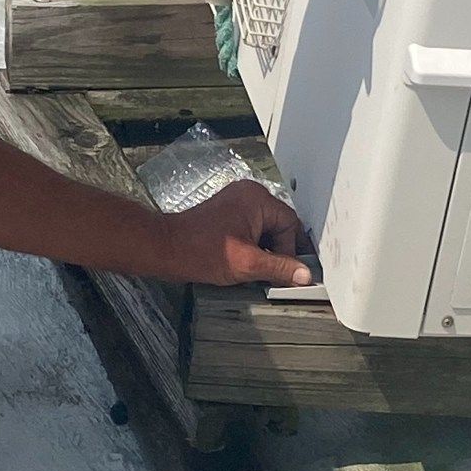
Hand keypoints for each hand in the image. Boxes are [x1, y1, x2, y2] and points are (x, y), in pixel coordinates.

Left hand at [160, 180, 311, 287]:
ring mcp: (237, 203)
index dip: (292, 251)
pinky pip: (251, 230)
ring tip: (257, 271)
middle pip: (279, 227)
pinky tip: (246, 264)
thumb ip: (280, 268)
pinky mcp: (227, 215)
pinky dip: (253, 248)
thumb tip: (304, 275)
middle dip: (278, 252)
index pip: (291, 224)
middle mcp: (249, 196)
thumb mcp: (248, 264)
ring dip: (265, 252)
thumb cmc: (200, 251)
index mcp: (257, 199)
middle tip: (275, 274)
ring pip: (265, 231)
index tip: (291, 272)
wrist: (167, 250)